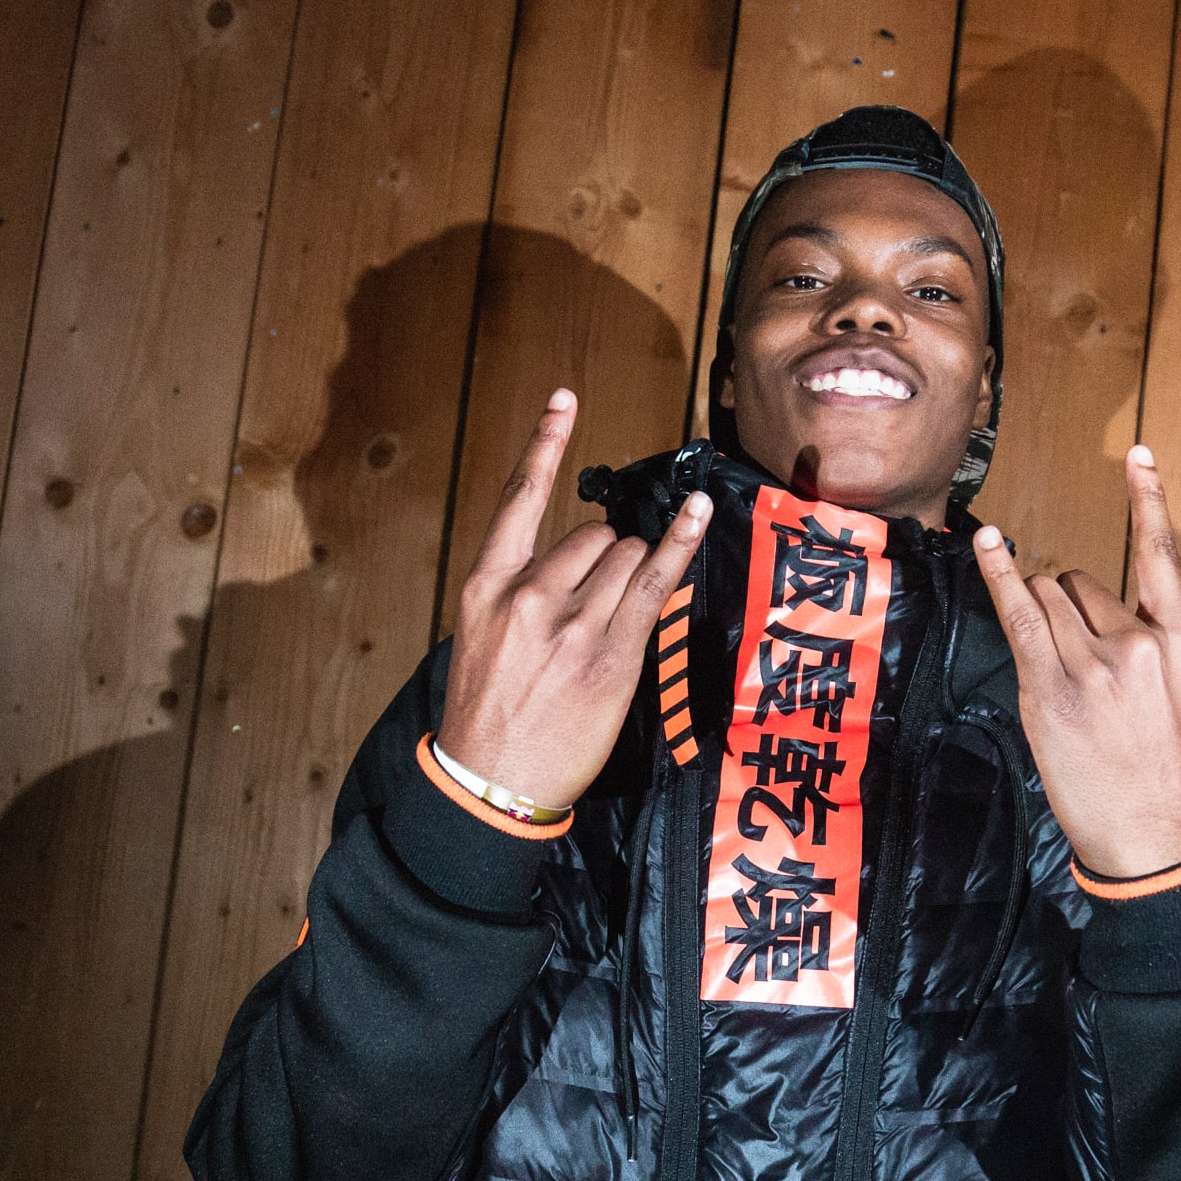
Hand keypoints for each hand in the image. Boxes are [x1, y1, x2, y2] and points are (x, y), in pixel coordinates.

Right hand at [437, 390, 710, 808]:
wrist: (491, 782)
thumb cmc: (489, 712)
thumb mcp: (482, 638)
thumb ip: (520, 590)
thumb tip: (576, 558)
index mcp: (486, 585)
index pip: (518, 498)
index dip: (544, 443)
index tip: (565, 398)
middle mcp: (528, 595)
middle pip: (592, 534)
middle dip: (605, 557)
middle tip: (592, 610)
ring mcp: (571, 624)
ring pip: (624, 556)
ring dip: (630, 576)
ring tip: (607, 625)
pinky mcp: (612, 653)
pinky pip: (655, 582)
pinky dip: (680, 544)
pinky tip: (699, 514)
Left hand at [971, 446, 1180, 879]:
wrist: (1154, 837)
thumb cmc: (1158, 774)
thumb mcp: (1173, 700)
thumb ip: (1139, 649)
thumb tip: (1083, 614)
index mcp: (1178, 642)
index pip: (1160, 555)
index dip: (1148, 499)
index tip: (1138, 453)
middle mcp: (1137, 642)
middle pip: (1079, 581)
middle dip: (1064, 606)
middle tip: (1070, 664)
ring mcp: (1093, 665)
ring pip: (1047, 600)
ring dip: (1037, 618)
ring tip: (1054, 675)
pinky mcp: (1051, 688)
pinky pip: (1019, 616)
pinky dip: (1000, 576)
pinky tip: (988, 546)